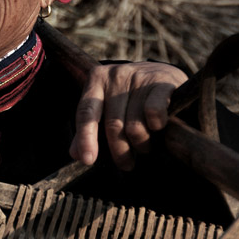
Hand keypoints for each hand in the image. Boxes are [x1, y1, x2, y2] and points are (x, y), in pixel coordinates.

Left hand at [69, 62, 187, 169]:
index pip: (86, 112)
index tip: (88, 160)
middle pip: (113, 125)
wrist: (164, 74)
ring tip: (144, 145)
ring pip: (135, 126)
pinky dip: (156, 126)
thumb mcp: (107, 107)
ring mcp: (139, 77)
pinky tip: (158, 126)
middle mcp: (116, 75)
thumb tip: (75, 154)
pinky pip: (153, 114)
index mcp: (96, 79)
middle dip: (120, 151)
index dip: (85, 137)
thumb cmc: (130, 97)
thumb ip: (89, 129)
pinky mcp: (162, 81)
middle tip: (126, 165)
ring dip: (141, 144)